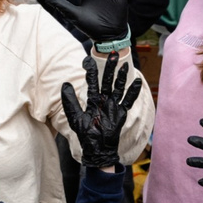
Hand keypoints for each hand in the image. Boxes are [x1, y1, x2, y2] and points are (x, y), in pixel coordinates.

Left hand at [59, 50, 139, 175]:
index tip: (88, 60)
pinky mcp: (121, 113)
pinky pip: (128, 101)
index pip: (93, 82)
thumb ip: (70, 101)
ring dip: (121, 77)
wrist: (97, 149)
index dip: (91, 71)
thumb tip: (65, 83)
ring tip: (123, 65)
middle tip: (113, 54)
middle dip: (110, 68)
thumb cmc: (86, 134)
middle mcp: (104, 100)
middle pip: (108, 81)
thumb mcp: (75, 117)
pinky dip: (133, 92)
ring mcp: (113, 106)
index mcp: (93, 100)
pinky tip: (137, 82)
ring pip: (118, 88)